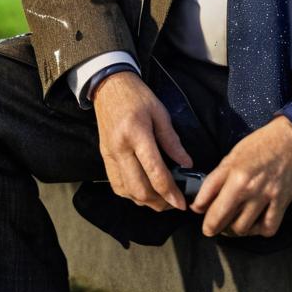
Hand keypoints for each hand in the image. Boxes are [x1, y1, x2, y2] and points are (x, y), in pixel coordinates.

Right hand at [91, 69, 192, 211]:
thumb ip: (172, 140)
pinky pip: (117, 185)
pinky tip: (144, 192)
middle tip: (174, 204)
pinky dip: (131, 194)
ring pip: (126, 192)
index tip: (181, 204)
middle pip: (139, 189)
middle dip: (158, 203)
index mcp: (137, 134)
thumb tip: (187, 164)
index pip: (155, 171)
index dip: (170, 192)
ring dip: (145, 202)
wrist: (109, 86)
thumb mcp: (160, 112)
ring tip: (162, 200)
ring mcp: (109, 155)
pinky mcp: (104, 158)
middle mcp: (120, 148)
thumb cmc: (138, 96)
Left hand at [189, 116, 291, 237]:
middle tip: (212, 227)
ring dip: (235, 229)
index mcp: (232, 169)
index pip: (205, 197)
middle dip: (211, 226)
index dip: (198, 208)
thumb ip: (220, 175)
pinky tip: (256, 223)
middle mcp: (246, 185)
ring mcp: (265, 195)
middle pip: (220, 218)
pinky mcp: (282, 202)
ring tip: (235, 223)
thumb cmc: (263, 142)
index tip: (198, 210)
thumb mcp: (235, 153)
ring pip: (242, 228)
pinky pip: (267, 228)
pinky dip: (259, 230)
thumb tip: (205, 197)